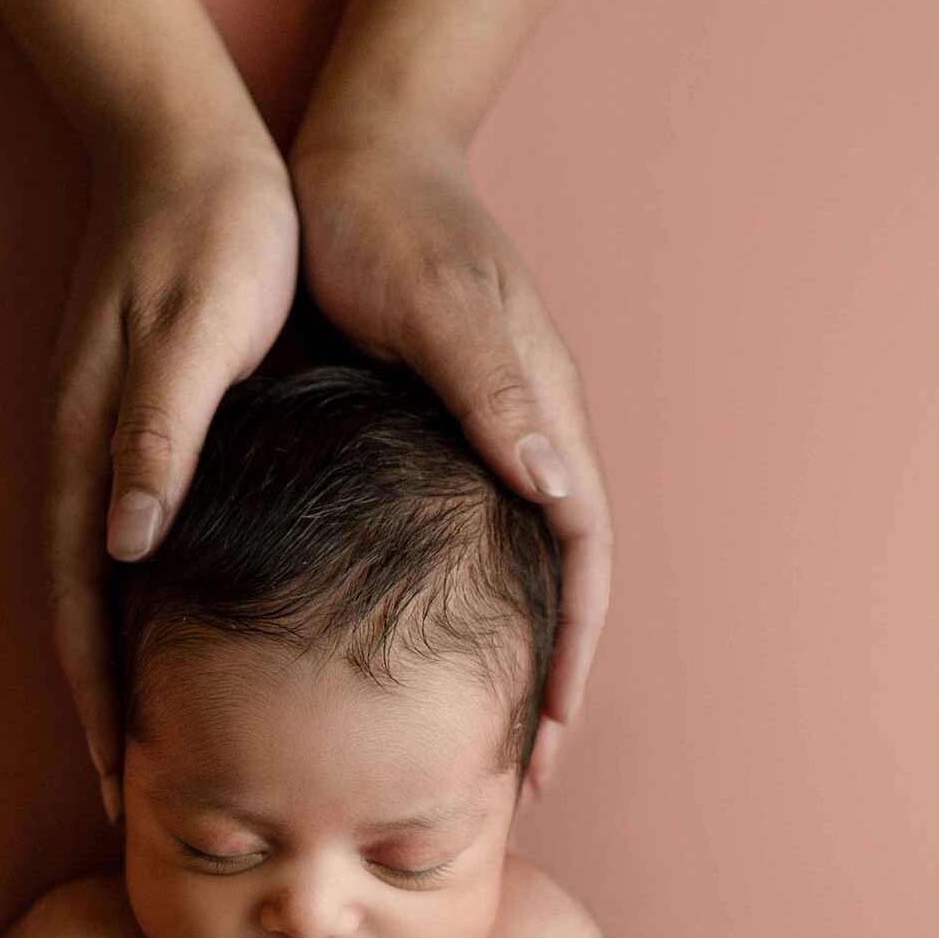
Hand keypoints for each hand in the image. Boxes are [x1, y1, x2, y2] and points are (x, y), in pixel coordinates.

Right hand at [49, 138, 298, 820]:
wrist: (191, 146)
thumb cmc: (209, 236)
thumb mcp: (191, 330)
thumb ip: (157, 435)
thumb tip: (122, 542)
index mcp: (94, 460)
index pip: (82, 617)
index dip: (100, 710)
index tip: (120, 792)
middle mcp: (92, 472)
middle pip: (86, 627)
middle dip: (108, 721)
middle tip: (139, 805)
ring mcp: (112, 458)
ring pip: (108, 600)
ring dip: (126, 680)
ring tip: (162, 753)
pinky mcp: (143, 439)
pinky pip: (138, 555)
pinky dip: (151, 620)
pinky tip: (189, 649)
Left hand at [290, 131, 612, 787]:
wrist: (355, 159)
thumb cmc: (391, 227)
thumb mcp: (442, 307)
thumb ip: (497, 394)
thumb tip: (553, 490)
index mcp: (543, 421)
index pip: (583, 563)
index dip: (573, 658)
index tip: (547, 744)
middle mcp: (525, 443)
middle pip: (558, 588)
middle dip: (547, 684)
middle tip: (517, 778)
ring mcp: (482, 444)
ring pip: (512, 575)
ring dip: (506, 658)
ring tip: (475, 740)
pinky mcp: (434, 441)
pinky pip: (463, 545)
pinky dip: (455, 610)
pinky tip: (416, 653)